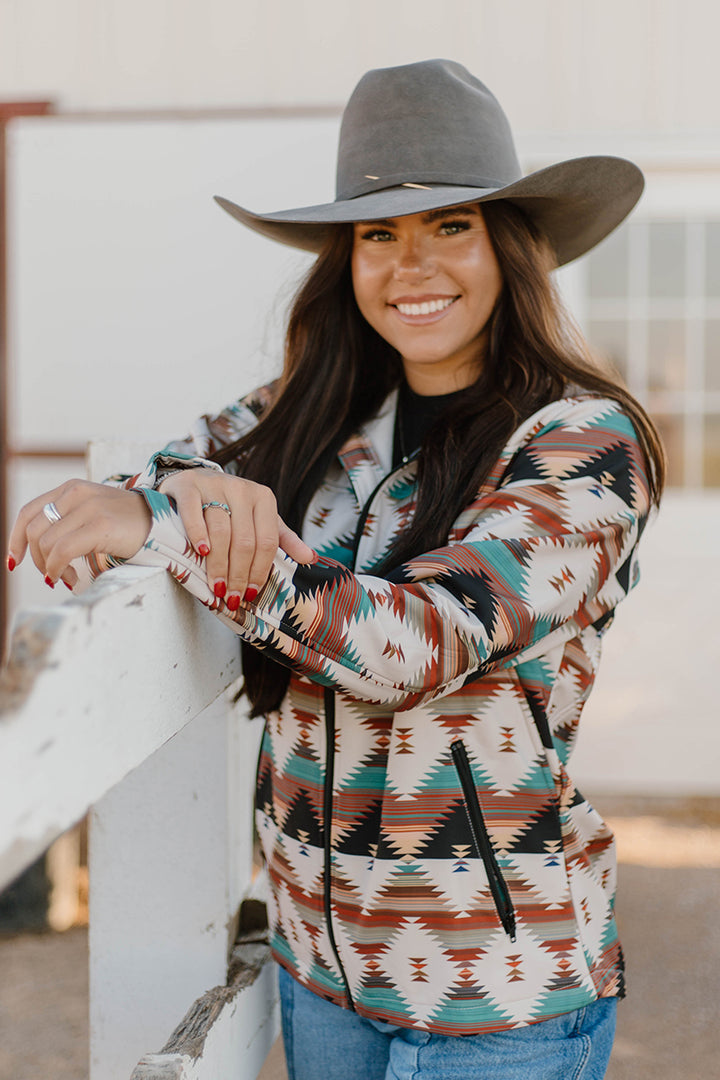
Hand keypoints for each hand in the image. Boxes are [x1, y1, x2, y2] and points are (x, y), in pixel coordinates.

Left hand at [8, 480, 151, 589]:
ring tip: (68, 578)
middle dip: (36, 560)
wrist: (164, 524)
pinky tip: (71, 579)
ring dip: (50, 568)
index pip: (28, 512)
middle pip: (33, 530)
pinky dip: (58, 569)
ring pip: (45, 543)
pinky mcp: (100, 524)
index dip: (15, 539)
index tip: (15, 562)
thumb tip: (39, 552)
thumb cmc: (128, 527)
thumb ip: (67, 522)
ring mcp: (89, 507)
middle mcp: (76, 492)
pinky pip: (62, 551)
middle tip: (52, 576)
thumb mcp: (93, 515)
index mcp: (71, 488)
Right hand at [157, 470, 315, 608]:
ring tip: (216, 586)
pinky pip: (193, 512)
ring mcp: (214, 485)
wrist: (196, 480)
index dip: (259, 571)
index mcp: (264, 498)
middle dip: (238, 574)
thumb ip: (283, 539)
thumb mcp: (260, 519)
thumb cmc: (231, 506)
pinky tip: (200, 552)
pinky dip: (197, 534)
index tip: (251, 594)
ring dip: (218, 564)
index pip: (267, 542)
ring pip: (220, 531)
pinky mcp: (189, 486)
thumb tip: (311, 558)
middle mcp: (241, 489)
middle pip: (244, 540)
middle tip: (232, 596)